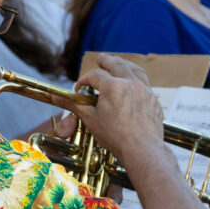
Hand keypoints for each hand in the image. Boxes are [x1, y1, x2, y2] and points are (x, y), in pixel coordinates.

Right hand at [52, 53, 162, 168]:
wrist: (141, 150)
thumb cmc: (116, 137)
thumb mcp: (90, 119)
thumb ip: (74, 105)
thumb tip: (56, 97)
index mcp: (113, 86)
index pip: (94, 76)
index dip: (84, 81)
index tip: (80, 89)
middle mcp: (130, 83)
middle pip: (116, 64)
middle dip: (106, 61)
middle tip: (100, 59)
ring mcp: (145, 90)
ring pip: (135, 70)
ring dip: (125, 64)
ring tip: (119, 63)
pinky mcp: (153, 100)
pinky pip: (145, 83)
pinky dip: (137, 79)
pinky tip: (133, 84)